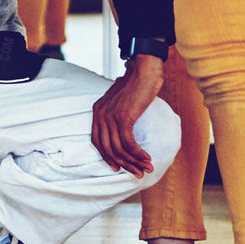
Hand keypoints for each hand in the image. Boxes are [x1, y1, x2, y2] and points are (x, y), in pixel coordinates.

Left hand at [91, 54, 163, 175]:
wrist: (143, 70)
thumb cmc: (136, 85)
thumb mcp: (120, 101)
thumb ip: (117, 115)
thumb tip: (124, 132)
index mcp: (97, 111)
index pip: (97, 141)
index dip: (107, 157)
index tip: (118, 167)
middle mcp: (100, 115)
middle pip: (108, 149)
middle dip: (124, 164)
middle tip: (137, 173)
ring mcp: (110, 116)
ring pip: (119, 149)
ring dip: (134, 162)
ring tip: (146, 168)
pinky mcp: (123, 117)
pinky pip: (129, 143)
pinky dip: (138, 154)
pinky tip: (147, 158)